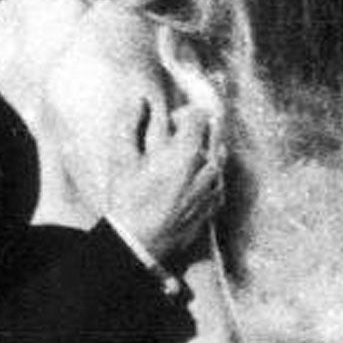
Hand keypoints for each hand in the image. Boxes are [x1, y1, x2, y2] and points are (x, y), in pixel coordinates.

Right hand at [105, 100, 221, 265]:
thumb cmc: (128, 201)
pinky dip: (208, 172)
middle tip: (177, 137)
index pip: (199, 115)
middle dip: (198, 128)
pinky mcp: (214, 205)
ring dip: (206, 149)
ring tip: (184, 158)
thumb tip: (140, 99)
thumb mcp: (121, 159)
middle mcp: (206, 168)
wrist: (138, 244)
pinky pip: (219, 178)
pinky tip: (189, 180)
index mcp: (185, 153)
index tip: (171, 123)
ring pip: (220, 155)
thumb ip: (129, 123)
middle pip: (215, 131)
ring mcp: (213, 188)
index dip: (184, 114)